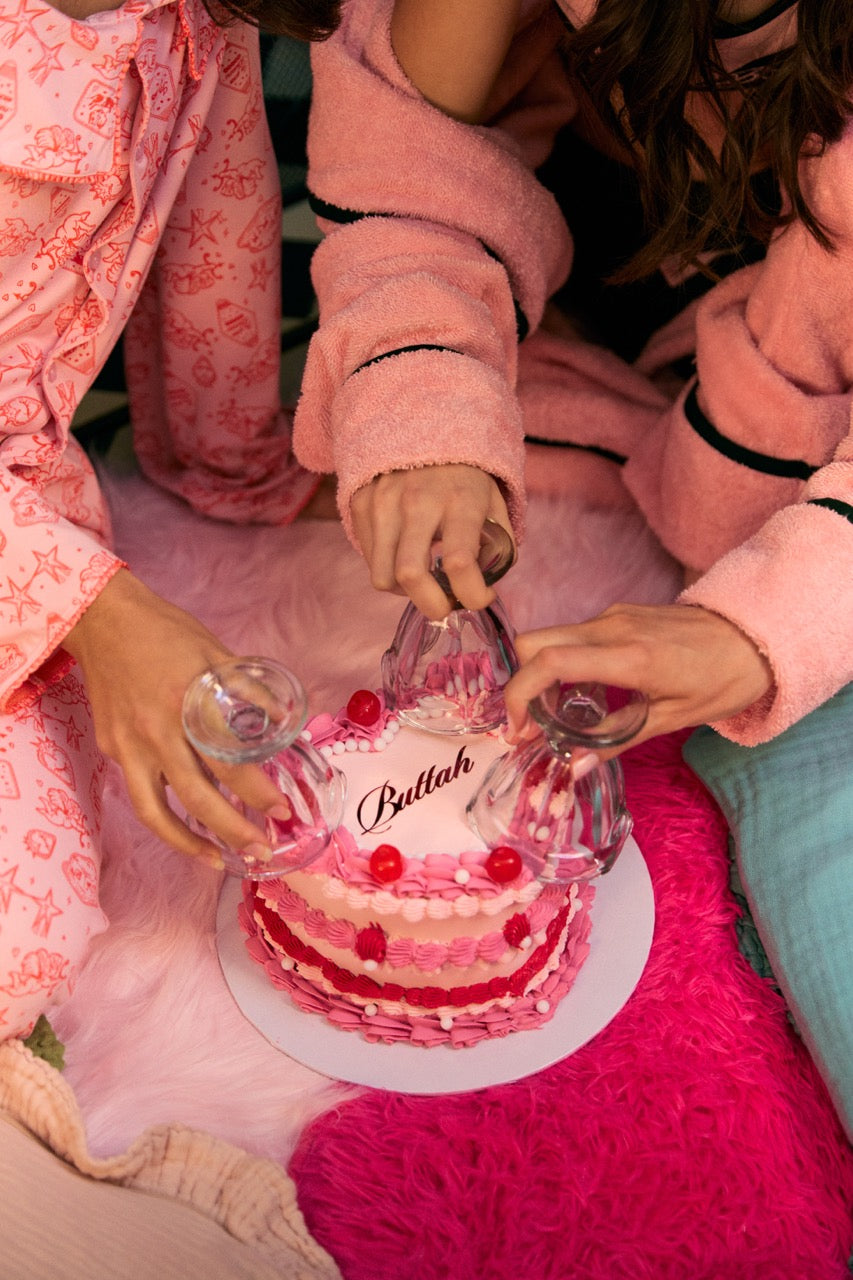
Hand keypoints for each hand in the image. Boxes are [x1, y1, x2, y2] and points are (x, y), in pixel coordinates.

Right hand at [64, 570, 290, 866]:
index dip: (258, 792)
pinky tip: (187, 831)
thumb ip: (248, 689)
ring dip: (189, 843)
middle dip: (232, 829)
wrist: (104, 620)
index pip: (229, 763)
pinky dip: (163, 819)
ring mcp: (128, 745)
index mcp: (187, 704)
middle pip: (197, 797)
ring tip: (219, 860)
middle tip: (261, 848)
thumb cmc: (166, 632)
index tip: (281, 810)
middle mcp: (155, 731)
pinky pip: (140, 794)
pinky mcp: (111, 750)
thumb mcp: (216, 653)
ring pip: (156, 812)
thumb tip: (283, 720)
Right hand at [350, 463, 513, 618]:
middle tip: (444, 608)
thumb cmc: (466, 473)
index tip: (481, 598)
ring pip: (383, 576)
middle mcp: (418, 501)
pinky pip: (370, 558)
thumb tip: (487, 586)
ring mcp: (383, 502)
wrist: (423, 423)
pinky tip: (405, 553)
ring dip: (406, 590)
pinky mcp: (361, 502)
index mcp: (461, 500)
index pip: (461, 562)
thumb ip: (498, 545)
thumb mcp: (494, 501)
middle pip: (410, 576)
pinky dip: (388, 568)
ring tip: (423, 578)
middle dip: (431, 606)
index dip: (472, 595)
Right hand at [503, 603, 773, 757]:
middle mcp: (611, 627)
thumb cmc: (722, 679)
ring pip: (550, 638)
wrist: (754, 634)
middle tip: (530, 726)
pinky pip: (574, 636)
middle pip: (533, 643)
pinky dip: (563, 664)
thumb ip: (615, 739)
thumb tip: (574, 767)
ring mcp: (612, 616)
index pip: (549, 662)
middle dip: (520, 684)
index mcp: (627, 656)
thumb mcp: (671, 718)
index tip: (518, 730)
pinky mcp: (618, 614)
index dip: (520, 695)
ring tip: (556, 717)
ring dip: (540, 676)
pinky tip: (584, 695)